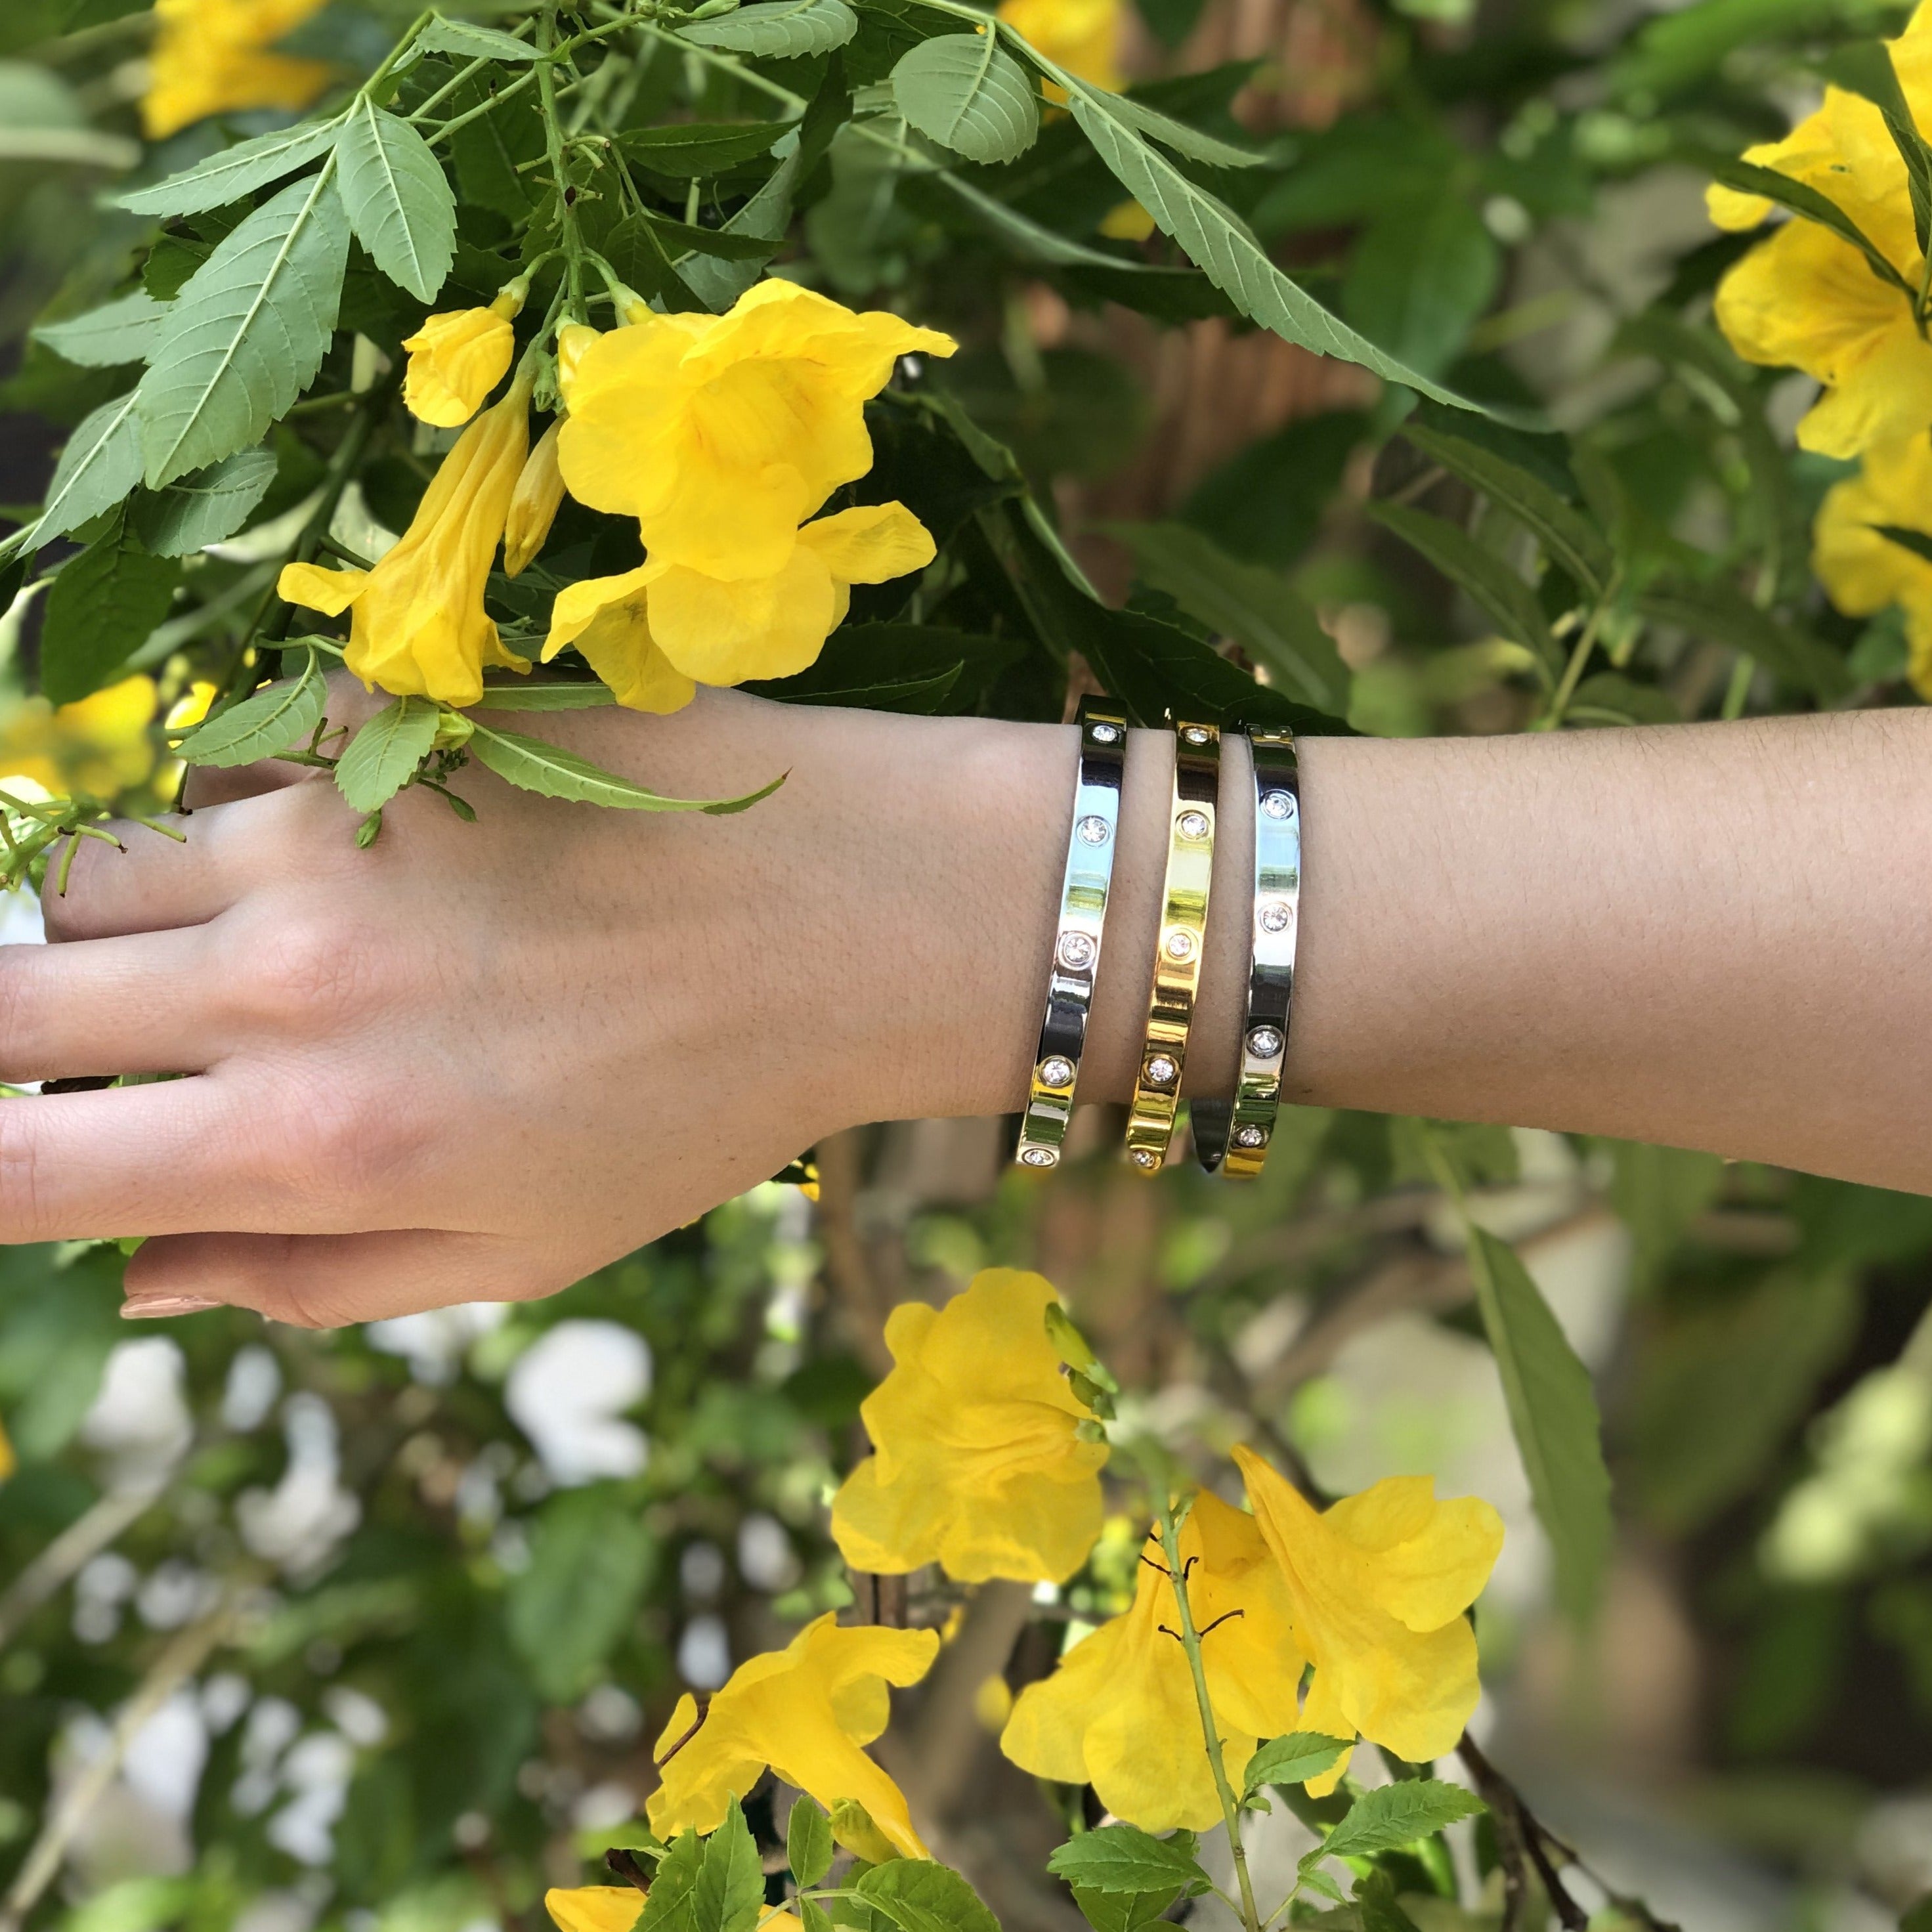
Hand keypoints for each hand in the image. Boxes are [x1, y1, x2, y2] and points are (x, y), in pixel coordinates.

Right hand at [19, 687, 1062, 1325]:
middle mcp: (283, 982)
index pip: (15, 1168)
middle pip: (4, 999)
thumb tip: (141, 1279)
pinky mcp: (377, 723)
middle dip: (9, 1043)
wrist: (847, 913)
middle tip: (88, 1059)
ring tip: (256, 962)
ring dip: (127, 933)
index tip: (14, 1155)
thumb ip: (312, 1277)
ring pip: (95, 876)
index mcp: (316, 1143)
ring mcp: (322, 834)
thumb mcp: (523, 1252)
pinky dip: (239, 827)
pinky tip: (346, 859)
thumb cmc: (698, 1109)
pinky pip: (217, 770)